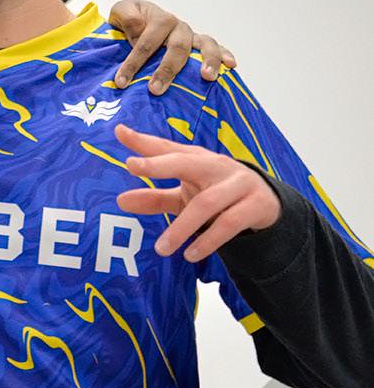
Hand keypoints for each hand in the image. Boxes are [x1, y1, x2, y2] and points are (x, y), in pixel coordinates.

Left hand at [108, 0, 236, 94]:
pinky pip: (218, 49)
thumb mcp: (122, 12)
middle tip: (155, 89)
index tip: (121, 81)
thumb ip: (127, 16)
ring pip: (204, 46)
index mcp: (160, 19)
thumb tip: (139, 28)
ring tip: (207, 77)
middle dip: (167, 70)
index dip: (134, 62)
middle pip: (177, 47)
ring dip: (208, 61)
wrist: (140, 18)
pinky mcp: (201, 47)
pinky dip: (226, 55)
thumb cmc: (131, 19)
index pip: (147, 42)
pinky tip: (231, 66)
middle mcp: (180, 28)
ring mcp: (193, 37)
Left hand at [114, 125, 280, 262]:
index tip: (119, 132)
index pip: (166, 148)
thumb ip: (154, 198)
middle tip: (132, 166)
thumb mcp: (185, 195)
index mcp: (196, 159)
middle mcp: (216, 165)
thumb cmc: (216, 193)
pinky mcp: (256, 205)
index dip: (143, 141)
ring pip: (206, 203)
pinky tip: (190, 254)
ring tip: (161, 248)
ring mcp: (238, 183)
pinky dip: (208, 240)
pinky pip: (229, 223)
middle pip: (185, 161)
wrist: (268, 205)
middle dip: (158, 163)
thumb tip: (121, 202)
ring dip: (181, 227)